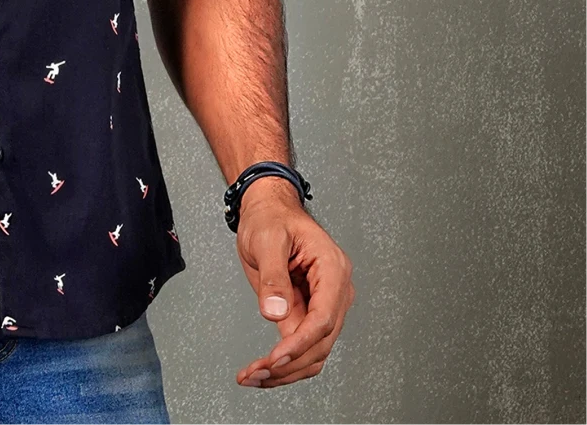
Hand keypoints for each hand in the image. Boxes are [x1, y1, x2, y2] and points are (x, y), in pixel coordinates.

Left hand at [232, 177, 353, 387]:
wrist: (268, 210)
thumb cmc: (272, 217)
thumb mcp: (267, 239)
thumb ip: (272, 277)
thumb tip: (274, 313)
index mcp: (332, 269)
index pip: (324, 318)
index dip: (300, 343)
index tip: (275, 358)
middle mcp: (335, 291)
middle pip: (321, 342)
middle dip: (289, 364)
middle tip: (255, 374)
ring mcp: (324, 304)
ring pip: (314, 352)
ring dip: (285, 370)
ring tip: (252, 377)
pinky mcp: (309, 312)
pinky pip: (301, 345)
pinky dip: (282, 362)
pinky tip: (260, 369)